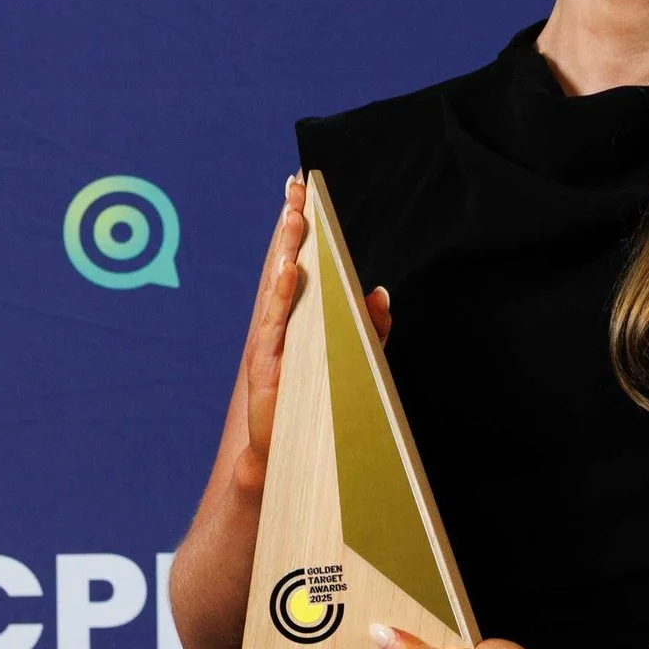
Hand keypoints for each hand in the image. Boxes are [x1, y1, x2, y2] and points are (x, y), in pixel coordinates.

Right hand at [236, 174, 391, 491]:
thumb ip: (369, 328)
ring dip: (285, 250)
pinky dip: (281, 295)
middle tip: (294, 188)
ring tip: (293, 218)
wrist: (285, 459)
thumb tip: (382, 293)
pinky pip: (275, 324)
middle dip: (290, 226)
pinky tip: (289, 271)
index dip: (297, 229)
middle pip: (283, 265)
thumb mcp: (352, 362)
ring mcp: (271, 344)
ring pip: (277, 288)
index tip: (299, 190)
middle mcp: (280, 326)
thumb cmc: (315, 408)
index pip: (297, 264)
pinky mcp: (266, 367)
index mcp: (297, 320)